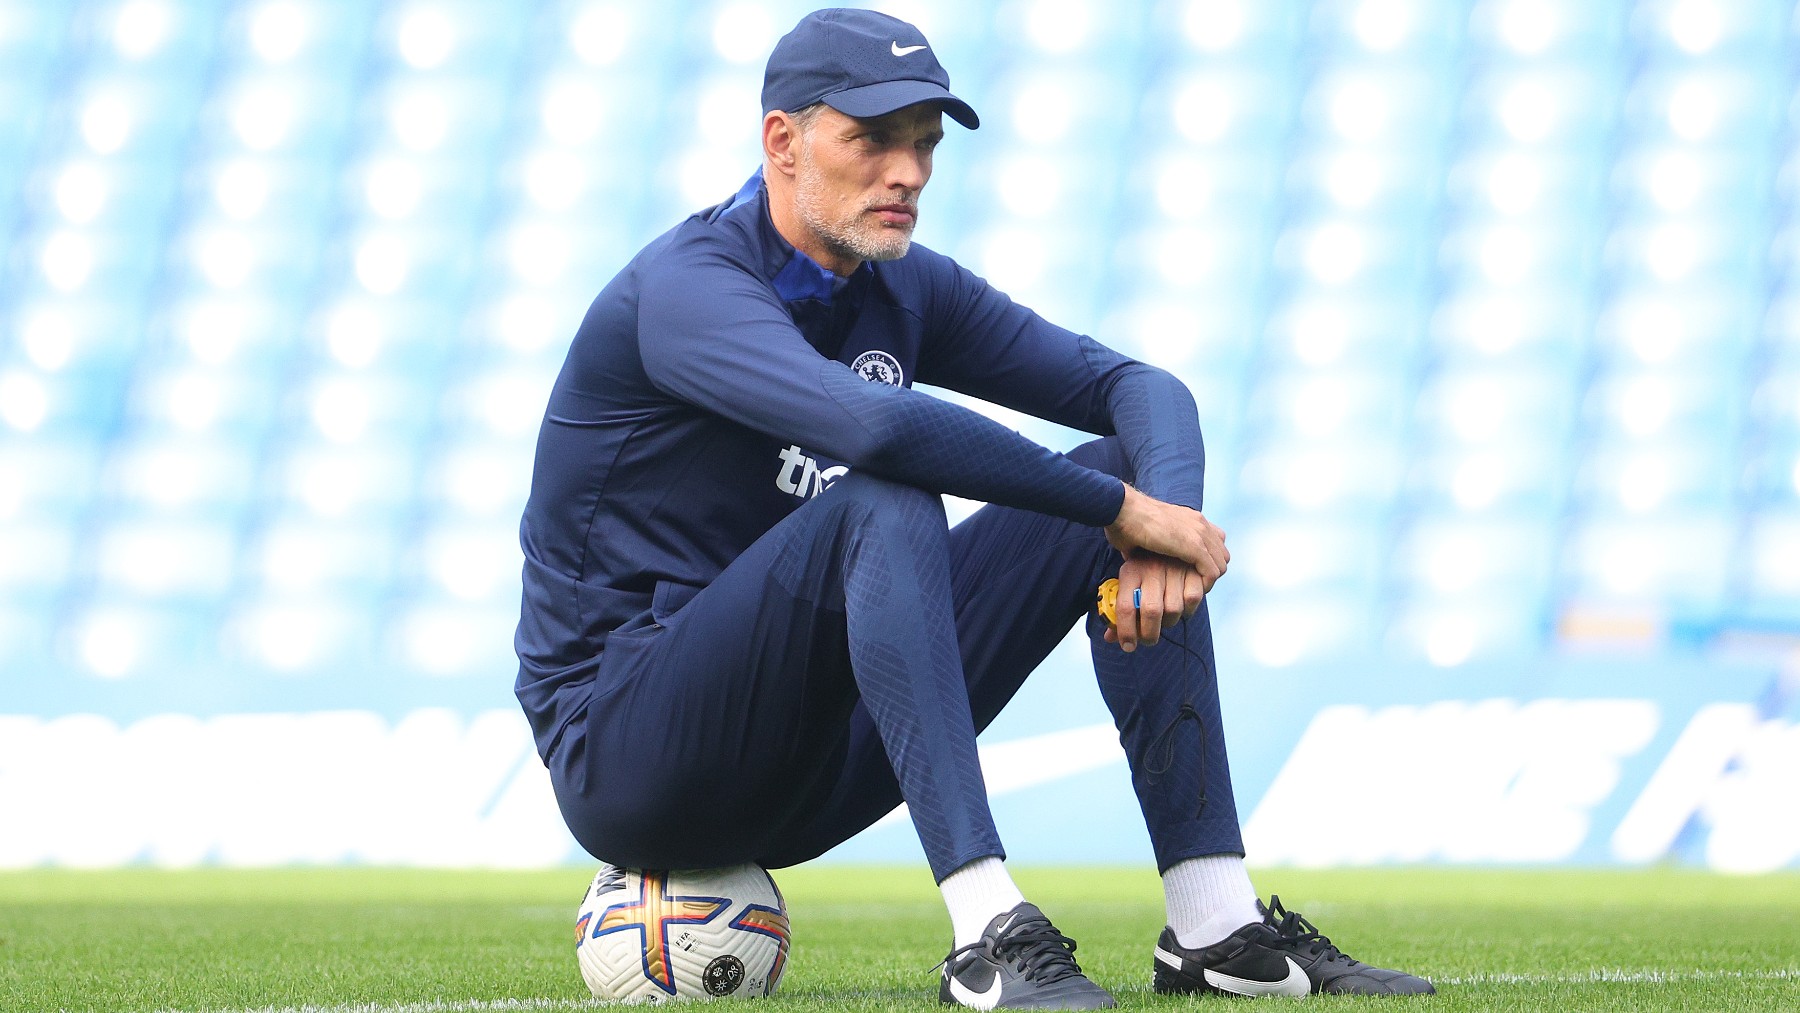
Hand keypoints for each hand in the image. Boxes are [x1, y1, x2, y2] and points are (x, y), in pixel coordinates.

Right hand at [1103, 484, 1228, 593]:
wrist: (1123, 510)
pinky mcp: (1194, 546)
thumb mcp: (1147, 533)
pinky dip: (1204, 585)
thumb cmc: (1126, 522)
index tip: (1190, 573)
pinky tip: (1188, 590)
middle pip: (1222, 555)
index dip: (1206, 560)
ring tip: (1190, 590)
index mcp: (1190, 519)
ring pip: (1221, 565)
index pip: (1215, 541)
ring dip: (1207, 581)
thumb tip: (1136, 557)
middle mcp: (1200, 524)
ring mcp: (1199, 534)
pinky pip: (1212, 573)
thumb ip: (1153, 544)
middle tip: (1191, 585)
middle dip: (1210, 572)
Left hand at [1103, 552, 1205, 651]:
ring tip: (1164, 621)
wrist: (1158, 531)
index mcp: (1130, 571)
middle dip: (1149, 634)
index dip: (1125, 632)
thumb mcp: (1126, 580)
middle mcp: (1151, 569)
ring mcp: (1173, 568)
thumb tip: (1110, 638)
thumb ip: (1118, 609)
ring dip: (1169, 622)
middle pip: (1151, 611)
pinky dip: (1189, 610)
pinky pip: (1193, 598)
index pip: (1125, 607)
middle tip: (1148, 639)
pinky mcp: (1192, 568)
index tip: (1128, 646)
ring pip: (1174, 608)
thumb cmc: (1140, 563)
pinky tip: (1183, 609)